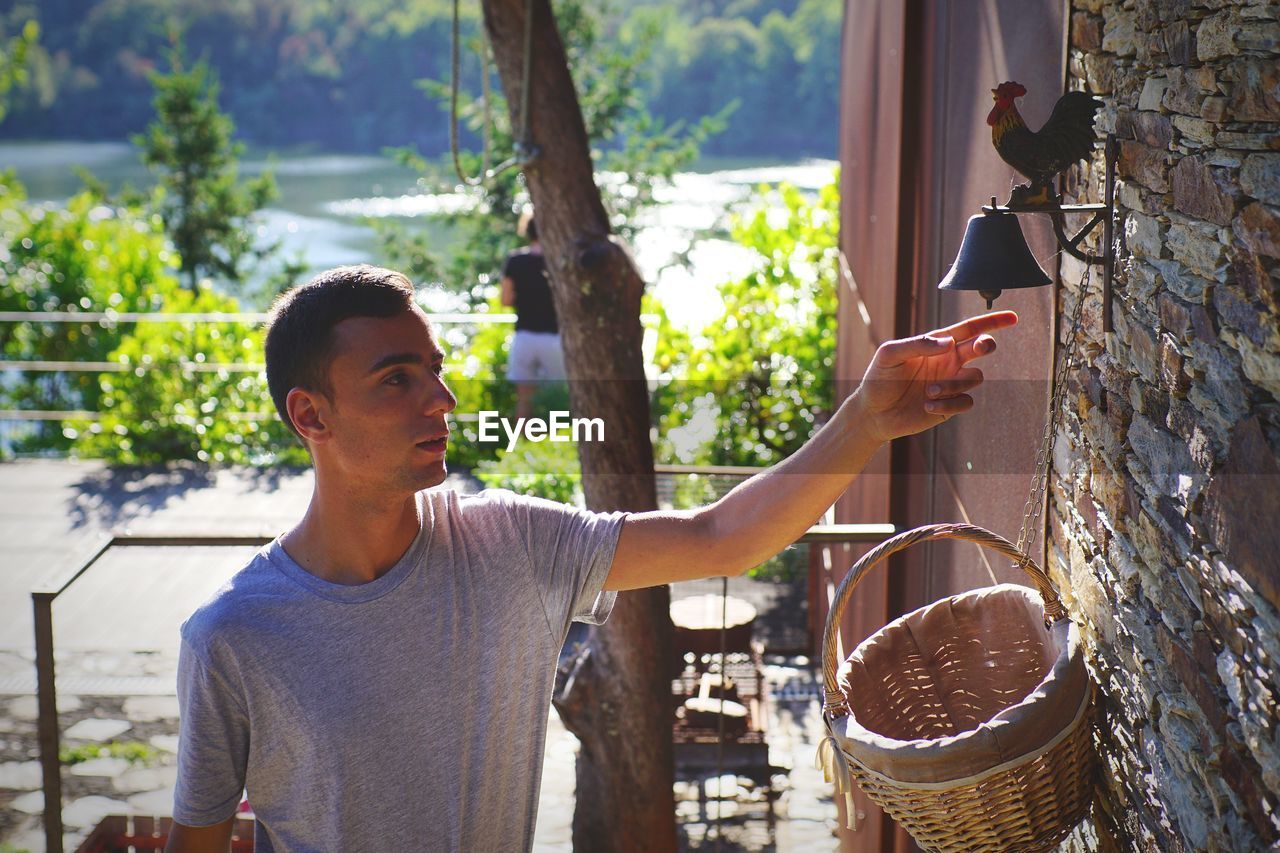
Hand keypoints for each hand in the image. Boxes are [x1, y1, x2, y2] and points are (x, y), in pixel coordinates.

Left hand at [855, 311, 1018, 443]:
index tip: (1012, 318)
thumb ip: (917, 344)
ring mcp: (950, 383)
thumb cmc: (878, 378)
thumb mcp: (890, 354)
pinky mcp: (949, 406)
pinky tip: (927, 406)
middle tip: (978, 348)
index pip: (968, 329)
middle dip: (985, 345)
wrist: (872, 412)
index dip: (992, 322)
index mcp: (936, 344)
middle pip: (981, 347)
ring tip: (929, 391)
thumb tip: (948, 342)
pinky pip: (966, 402)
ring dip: (955, 383)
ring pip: (975, 377)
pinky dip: (950, 404)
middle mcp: (948, 361)